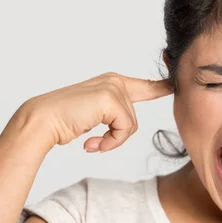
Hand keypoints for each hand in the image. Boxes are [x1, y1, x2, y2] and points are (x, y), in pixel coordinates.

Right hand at [17, 72, 172, 152]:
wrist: (42, 121)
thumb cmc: (65, 121)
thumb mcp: (96, 116)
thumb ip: (114, 116)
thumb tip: (128, 126)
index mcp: (112, 82)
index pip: (146, 85)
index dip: (164, 87)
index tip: (179, 84)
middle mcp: (114, 81)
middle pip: (134, 119)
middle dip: (117, 136)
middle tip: (95, 140)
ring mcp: (113, 87)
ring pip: (130, 126)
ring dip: (111, 140)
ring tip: (91, 140)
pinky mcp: (111, 98)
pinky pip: (124, 130)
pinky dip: (110, 142)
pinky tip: (90, 142)